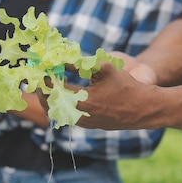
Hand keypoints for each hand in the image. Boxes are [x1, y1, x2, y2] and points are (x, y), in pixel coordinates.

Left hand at [35, 53, 157, 129]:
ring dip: (49, 96)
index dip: (43, 75)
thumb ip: (79, 63)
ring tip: (48, 81)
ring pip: (56, 111)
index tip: (40, 65)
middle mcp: (78, 116)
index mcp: (81, 101)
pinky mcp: (86, 125)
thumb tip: (60, 57)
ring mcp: (82, 123)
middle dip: (41, 87)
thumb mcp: (103, 69)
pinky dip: (60, 103)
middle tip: (39, 74)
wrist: (142, 109)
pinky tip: (61, 91)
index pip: (52, 88)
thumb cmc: (126, 86)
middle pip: (48, 102)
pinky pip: (65, 115)